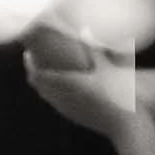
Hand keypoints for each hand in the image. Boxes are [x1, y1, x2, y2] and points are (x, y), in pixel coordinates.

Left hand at [25, 40, 141, 136]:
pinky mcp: (74, 118)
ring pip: (46, 96)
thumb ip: (95, 49)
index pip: (38, 75)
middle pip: (38, 85)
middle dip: (33, 70)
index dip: (30, 64)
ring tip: (44, 69)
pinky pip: (56, 104)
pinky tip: (60, 88)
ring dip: (42, 83)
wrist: (127, 126)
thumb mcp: (108, 68)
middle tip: (34, 57)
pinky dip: (52, 93)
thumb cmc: (119, 93)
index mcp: (69, 84)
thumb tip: (85, 29)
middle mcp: (63, 99)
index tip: (28, 52)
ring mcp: (67, 111)